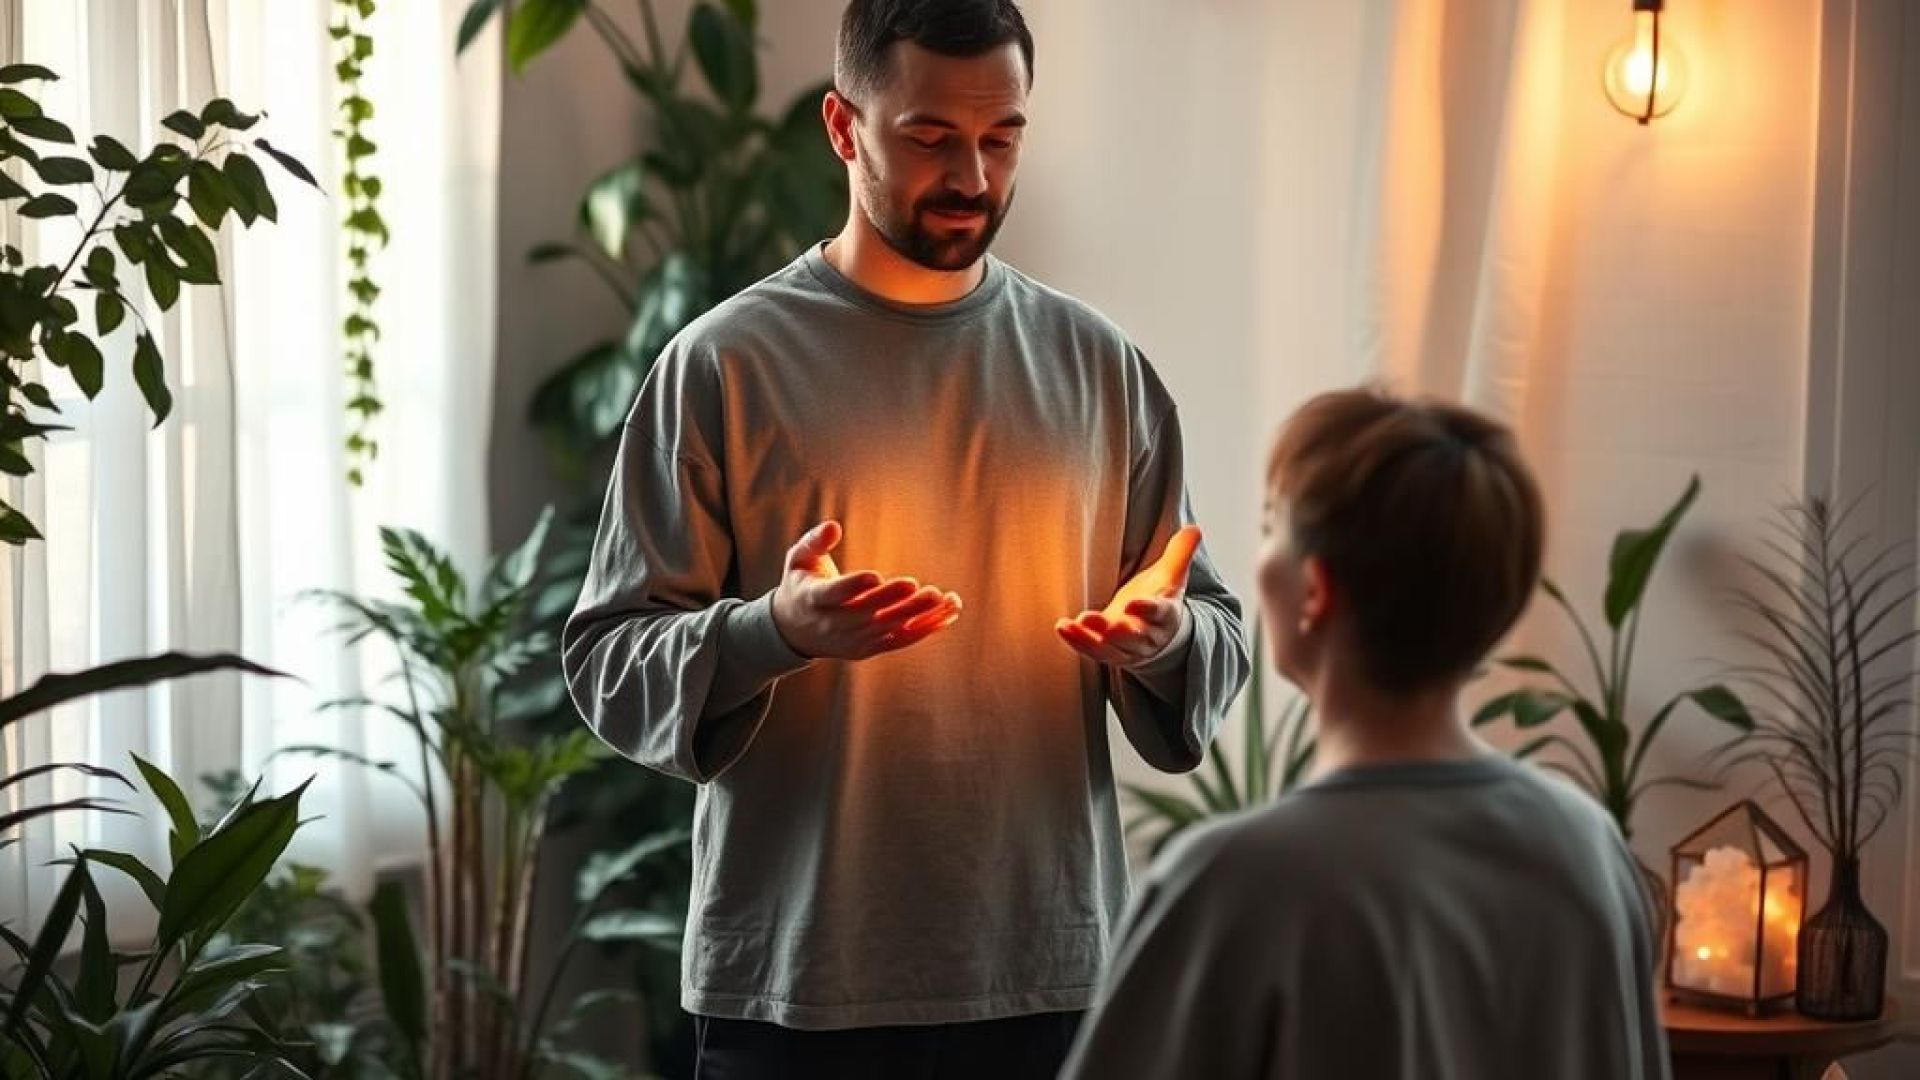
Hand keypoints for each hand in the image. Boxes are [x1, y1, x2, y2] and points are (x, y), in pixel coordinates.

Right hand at [770, 520, 962, 659]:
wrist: (794, 630)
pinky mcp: (869, 649)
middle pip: (866, 614)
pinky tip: (948, 613)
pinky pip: (901, 640)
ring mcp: (852, 641)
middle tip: (917, 586)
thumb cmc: (801, 584)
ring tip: (944, 598)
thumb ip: (815, 541)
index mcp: (812, 599)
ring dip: (917, 615)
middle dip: (892, 601)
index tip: (875, 576)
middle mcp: (832, 624)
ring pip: (888, 629)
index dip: (854, 586)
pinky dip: (926, 628)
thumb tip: (833, 526)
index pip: (834, 594)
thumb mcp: (798, 559)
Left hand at [1055, 526, 1199, 667]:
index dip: (1147, 609)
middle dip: (1119, 632)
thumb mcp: (1173, 575)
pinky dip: (1076, 642)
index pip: (1159, 613)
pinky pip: (1091, 651)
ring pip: (1110, 649)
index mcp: (1165, 615)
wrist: (1157, 633)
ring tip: (1076, 624)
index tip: (1134, 602)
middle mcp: (1147, 636)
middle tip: (1107, 625)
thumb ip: (1180, 553)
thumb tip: (1195, 528)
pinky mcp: (1107, 652)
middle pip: (1134, 637)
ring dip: (1091, 639)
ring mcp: (1126, 649)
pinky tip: (1063, 627)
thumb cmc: (1161, 598)